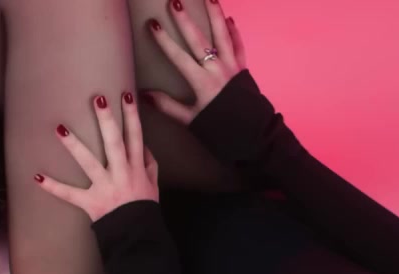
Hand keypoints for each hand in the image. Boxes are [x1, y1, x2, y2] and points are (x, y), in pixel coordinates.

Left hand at [34, 92, 159, 221]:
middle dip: (107, 121)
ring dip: (74, 145)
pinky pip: (69, 194)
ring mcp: (105, 187)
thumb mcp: (153, 183)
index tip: (126, 96)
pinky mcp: (90, 201)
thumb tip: (142, 144)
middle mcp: (121, 173)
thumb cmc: (144, 207)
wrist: (138, 234)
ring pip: (89, 163)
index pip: (135, 137)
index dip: (132, 116)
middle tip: (98, 99)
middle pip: (114, 143)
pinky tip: (36, 177)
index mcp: (136, 167)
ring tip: (60, 128)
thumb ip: (149, 162)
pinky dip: (53, 187)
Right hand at [140, 0, 248, 125]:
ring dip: (214, 14)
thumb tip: (143, 95)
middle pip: (199, 39)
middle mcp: (217, 69)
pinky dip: (234, 32)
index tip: (153, 25)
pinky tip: (229, 19)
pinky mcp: (243, 69)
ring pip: (222, 35)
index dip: (165, 41)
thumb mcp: (192, 120)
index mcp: (202, 82)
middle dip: (185, 20)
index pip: (179, 57)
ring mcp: (232, 66)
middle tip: (174, 2)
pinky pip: (238, 45)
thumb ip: (168, 106)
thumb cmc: (221, 129)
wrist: (254, 135)